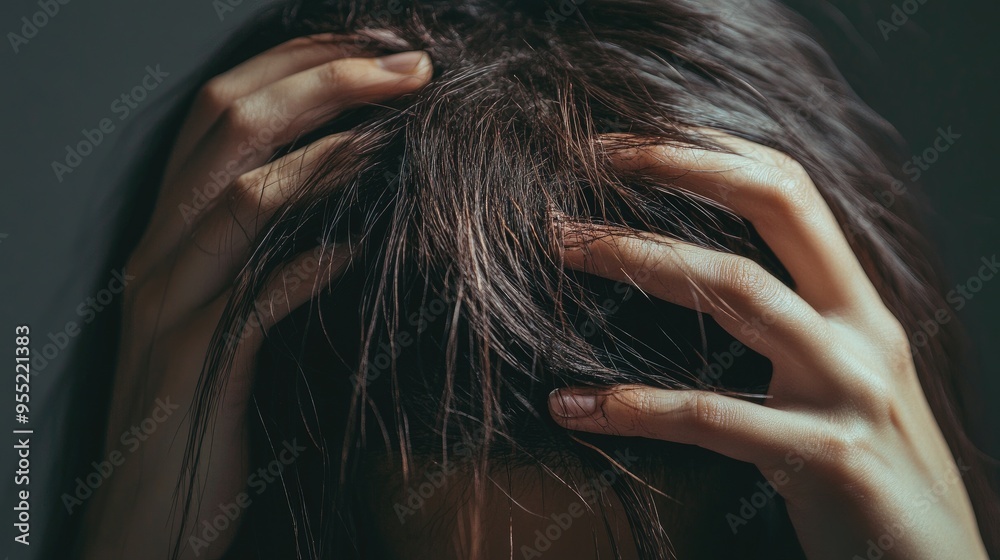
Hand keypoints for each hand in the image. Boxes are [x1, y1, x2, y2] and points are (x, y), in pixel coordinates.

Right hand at [79, 35, 431, 559]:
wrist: (147, 516)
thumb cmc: (204, 407)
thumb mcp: (228, 313)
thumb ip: (268, 251)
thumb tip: (354, 198)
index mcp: (168, 228)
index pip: (221, 107)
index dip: (297, 61)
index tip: (377, 46)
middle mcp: (159, 252)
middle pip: (230, 127)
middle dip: (325, 79)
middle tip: (412, 66)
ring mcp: (172, 305)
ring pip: (243, 198)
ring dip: (333, 155)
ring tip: (406, 131)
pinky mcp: (196, 366)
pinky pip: (261, 295)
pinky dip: (319, 258)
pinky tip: (372, 242)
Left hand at [547, 133, 988, 559]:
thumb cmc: (871, 473)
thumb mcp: (843, 382)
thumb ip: (794, 329)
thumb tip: (701, 284)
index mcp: (860, 306)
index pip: (793, 190)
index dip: (716, 148)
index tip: (636, 137)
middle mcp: (861, 330)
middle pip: (776, 206)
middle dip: (683, 164)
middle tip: (595, 151)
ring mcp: (849, 388)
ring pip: (738, 290)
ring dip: (640, 257)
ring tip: (565, 245)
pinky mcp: (826, 457)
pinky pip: (710, 415)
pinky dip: (632, 407)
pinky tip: (574, 405)